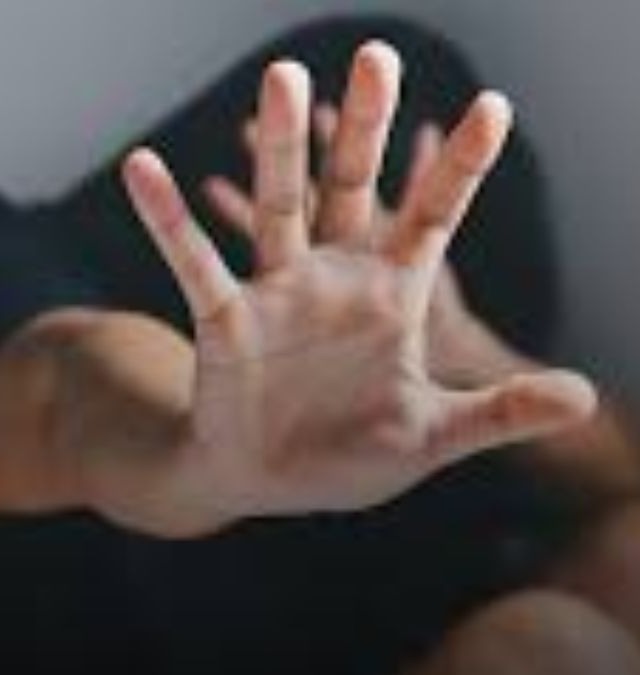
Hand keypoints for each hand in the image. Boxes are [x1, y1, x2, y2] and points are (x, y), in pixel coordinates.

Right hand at [114, 42, 594, 537]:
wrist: (271, 479)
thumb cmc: (352, 457)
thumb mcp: (436, 436)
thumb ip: (502, 413)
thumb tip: (587, 398)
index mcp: (391, 300)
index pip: (433, 218)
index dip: (463, 167)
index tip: (494, 106)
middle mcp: (335, 280)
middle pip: (353, 188)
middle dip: (367, 127)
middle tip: (379, 55)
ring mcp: (277, 293)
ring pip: (281, 207)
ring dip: (281, 147)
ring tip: (283, 76)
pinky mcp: (225, 318)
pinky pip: (193, 260)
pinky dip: (169, 218)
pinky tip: (141, 167)